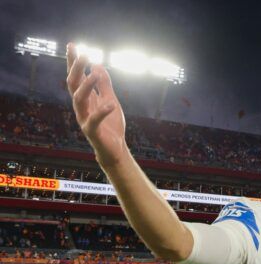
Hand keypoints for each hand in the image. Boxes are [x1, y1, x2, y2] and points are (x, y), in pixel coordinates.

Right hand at [65, 43, 126, 166]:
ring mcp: (84, 118)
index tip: (72, 45)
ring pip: (79, 99)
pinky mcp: (92, 131)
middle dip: (77, 69)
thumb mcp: (110, 100)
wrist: (115, 149)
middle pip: (73, 84)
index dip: (73, 62)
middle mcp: (81, 106)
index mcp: (85, 98)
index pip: (76, 77)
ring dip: (87, 86)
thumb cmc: (111, 125)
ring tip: (96, 74)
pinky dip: (102, 111)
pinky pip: (94, 120)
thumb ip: (104, 85)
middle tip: (83, 55)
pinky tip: (110, 103)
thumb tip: (98, 65)